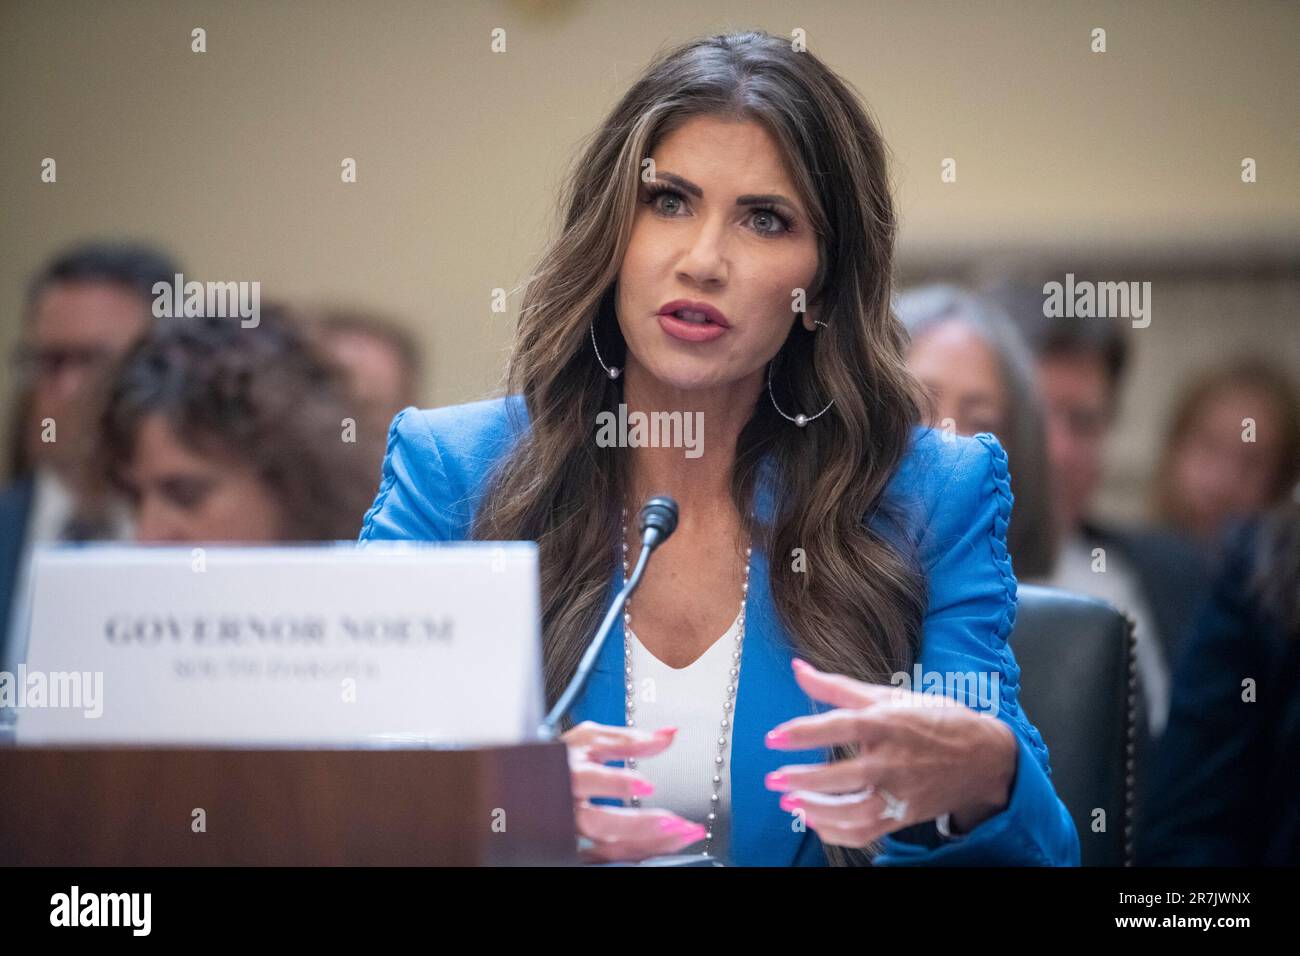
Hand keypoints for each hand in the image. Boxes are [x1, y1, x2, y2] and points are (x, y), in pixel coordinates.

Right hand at [561, 720, 706, 861]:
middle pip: (597, 822)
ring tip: (683, 832)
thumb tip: (668, 735)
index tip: (647, 784)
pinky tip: (667, 843)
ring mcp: (572, 831)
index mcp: (568, 770)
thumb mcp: (591, 740)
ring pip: (606, 848)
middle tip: (674, 821)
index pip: (587, 779)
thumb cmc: (567, 759)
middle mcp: (567, 805)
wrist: (536, 781)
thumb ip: (629, 739)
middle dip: (638, 824)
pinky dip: (641, 851)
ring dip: (649, 842)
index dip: (616, 783)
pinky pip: (610, 858)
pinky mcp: (579, 849)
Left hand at [763, 658, 1017, 847]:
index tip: (772, 739)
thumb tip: (797, 668)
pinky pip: (866, 832)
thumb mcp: (889, 695)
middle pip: (842, 776)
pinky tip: (817, 821)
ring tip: (790, 803)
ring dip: (816, 811)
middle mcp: (893, 760)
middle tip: (773, 780)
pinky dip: (838, 832)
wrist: (985, 756)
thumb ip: (838, 687)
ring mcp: (900, 792)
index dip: (803, 733)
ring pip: (853, 812)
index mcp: (888, 723)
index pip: (839, 727)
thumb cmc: (935, 719)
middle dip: (802, 780)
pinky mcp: (904, 815)